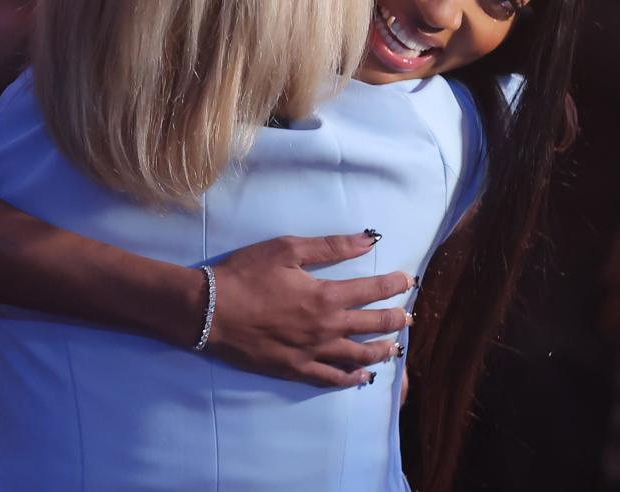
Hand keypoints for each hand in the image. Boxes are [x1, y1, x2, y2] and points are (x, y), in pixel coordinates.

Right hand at [206, 233, 414, 386]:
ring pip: (358, 355)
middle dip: (396, 319)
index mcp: (327, 296)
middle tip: (410, 316)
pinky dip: (351, 378)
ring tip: (396, 347)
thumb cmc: (246, 274)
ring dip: (381, 350)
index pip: (372, 290)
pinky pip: (332, 378)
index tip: (409, 281)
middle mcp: (327, 328)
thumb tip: (368, 240)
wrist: (210, 310)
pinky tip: (363, 376)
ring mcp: (313, 353)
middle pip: (372, 325)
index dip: (394, 285)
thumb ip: (330, 247)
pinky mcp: (296, 369)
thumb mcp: (287, 249)